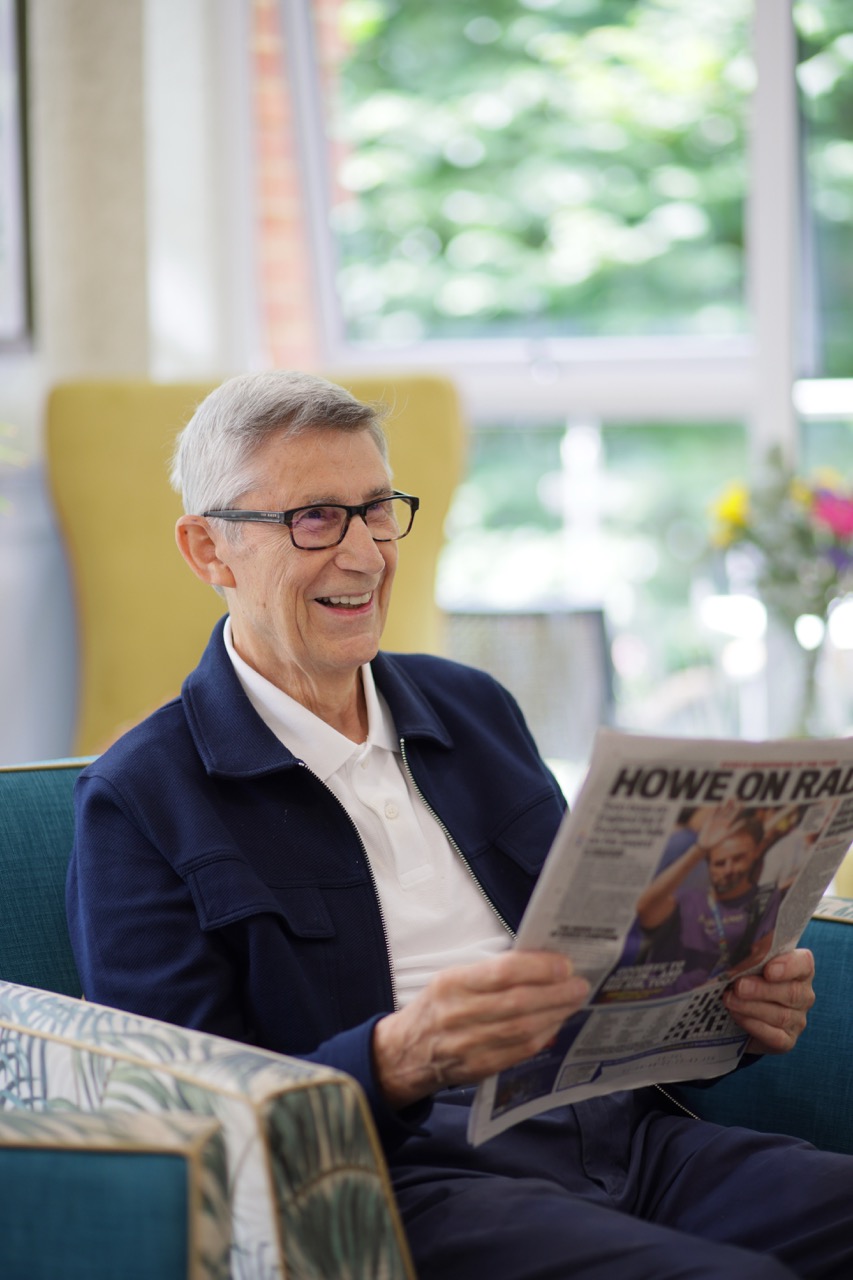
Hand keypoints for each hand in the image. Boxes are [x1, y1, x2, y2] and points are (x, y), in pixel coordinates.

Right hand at [371, 950, 589, 1109]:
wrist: (405, 1052)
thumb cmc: (436, 1007)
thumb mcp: (452, 979)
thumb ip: (490, 974)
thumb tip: (539, 965)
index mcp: (452, 983)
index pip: (502, 972)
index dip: (538, 968)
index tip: (563, 964)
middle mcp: (458, 1014)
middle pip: (519, 1003)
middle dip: (556, 993)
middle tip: (580, 984)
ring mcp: (467, 1045)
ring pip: (523, 1029)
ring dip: (555, 1014)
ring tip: (574, 1001)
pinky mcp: (478, 1068)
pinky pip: (518, 1052)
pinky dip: (542, 1036)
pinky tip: (556, 1024)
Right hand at [696, 797, 741, 852]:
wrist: (706, 845)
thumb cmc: (717, 842)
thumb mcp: (727, 835)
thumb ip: (735, 827)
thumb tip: (745, 822)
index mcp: (728, 825)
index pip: (734, 814)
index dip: (738, 809)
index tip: (741, 803)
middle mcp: (723, 821)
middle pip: (729, 810)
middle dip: (732, 803)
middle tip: (736, 796)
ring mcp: (716, 819)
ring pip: (722, 809)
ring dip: (725, 803)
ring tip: (729, 797)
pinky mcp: (710, 819)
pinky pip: (714, 812)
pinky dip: (716, 808)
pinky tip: (719, 804)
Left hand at [723, 948, 814, 1054]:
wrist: (740, 1015)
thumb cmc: (747, 979)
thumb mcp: (748, 963)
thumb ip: (750, 956)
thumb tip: (740, 952)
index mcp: (799, 970)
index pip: (803, 964)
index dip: (788, 966)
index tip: (768, 970)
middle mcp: (803, 995)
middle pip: (791, 992)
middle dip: (761, 989)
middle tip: (738, 986)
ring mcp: (797, 1019)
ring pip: (781, 1016)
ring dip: (751, 1007)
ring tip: (729, 1000)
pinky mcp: (786, 1040)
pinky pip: (774, 1036)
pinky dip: (753, 1025)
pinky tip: (736, 1016)